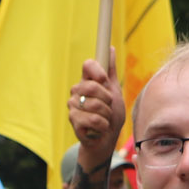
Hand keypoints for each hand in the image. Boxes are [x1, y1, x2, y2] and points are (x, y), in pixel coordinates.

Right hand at [68, 51, 124, 171]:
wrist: (106, 139)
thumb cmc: (110, 115)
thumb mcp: (115, 91)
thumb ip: (111, 71)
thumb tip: (111, 48)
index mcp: (87, 81)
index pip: (88, 64)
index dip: (97, 70)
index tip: (104, 79)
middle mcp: (77, 91)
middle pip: (92, 85)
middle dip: (107, 99)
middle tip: (108, 107)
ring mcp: (73, 106)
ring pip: (95, 104)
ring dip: (106, 114)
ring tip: (104, 119)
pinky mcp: (74, 121)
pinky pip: (93, 119)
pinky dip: (103, 125)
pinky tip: (100, 128)